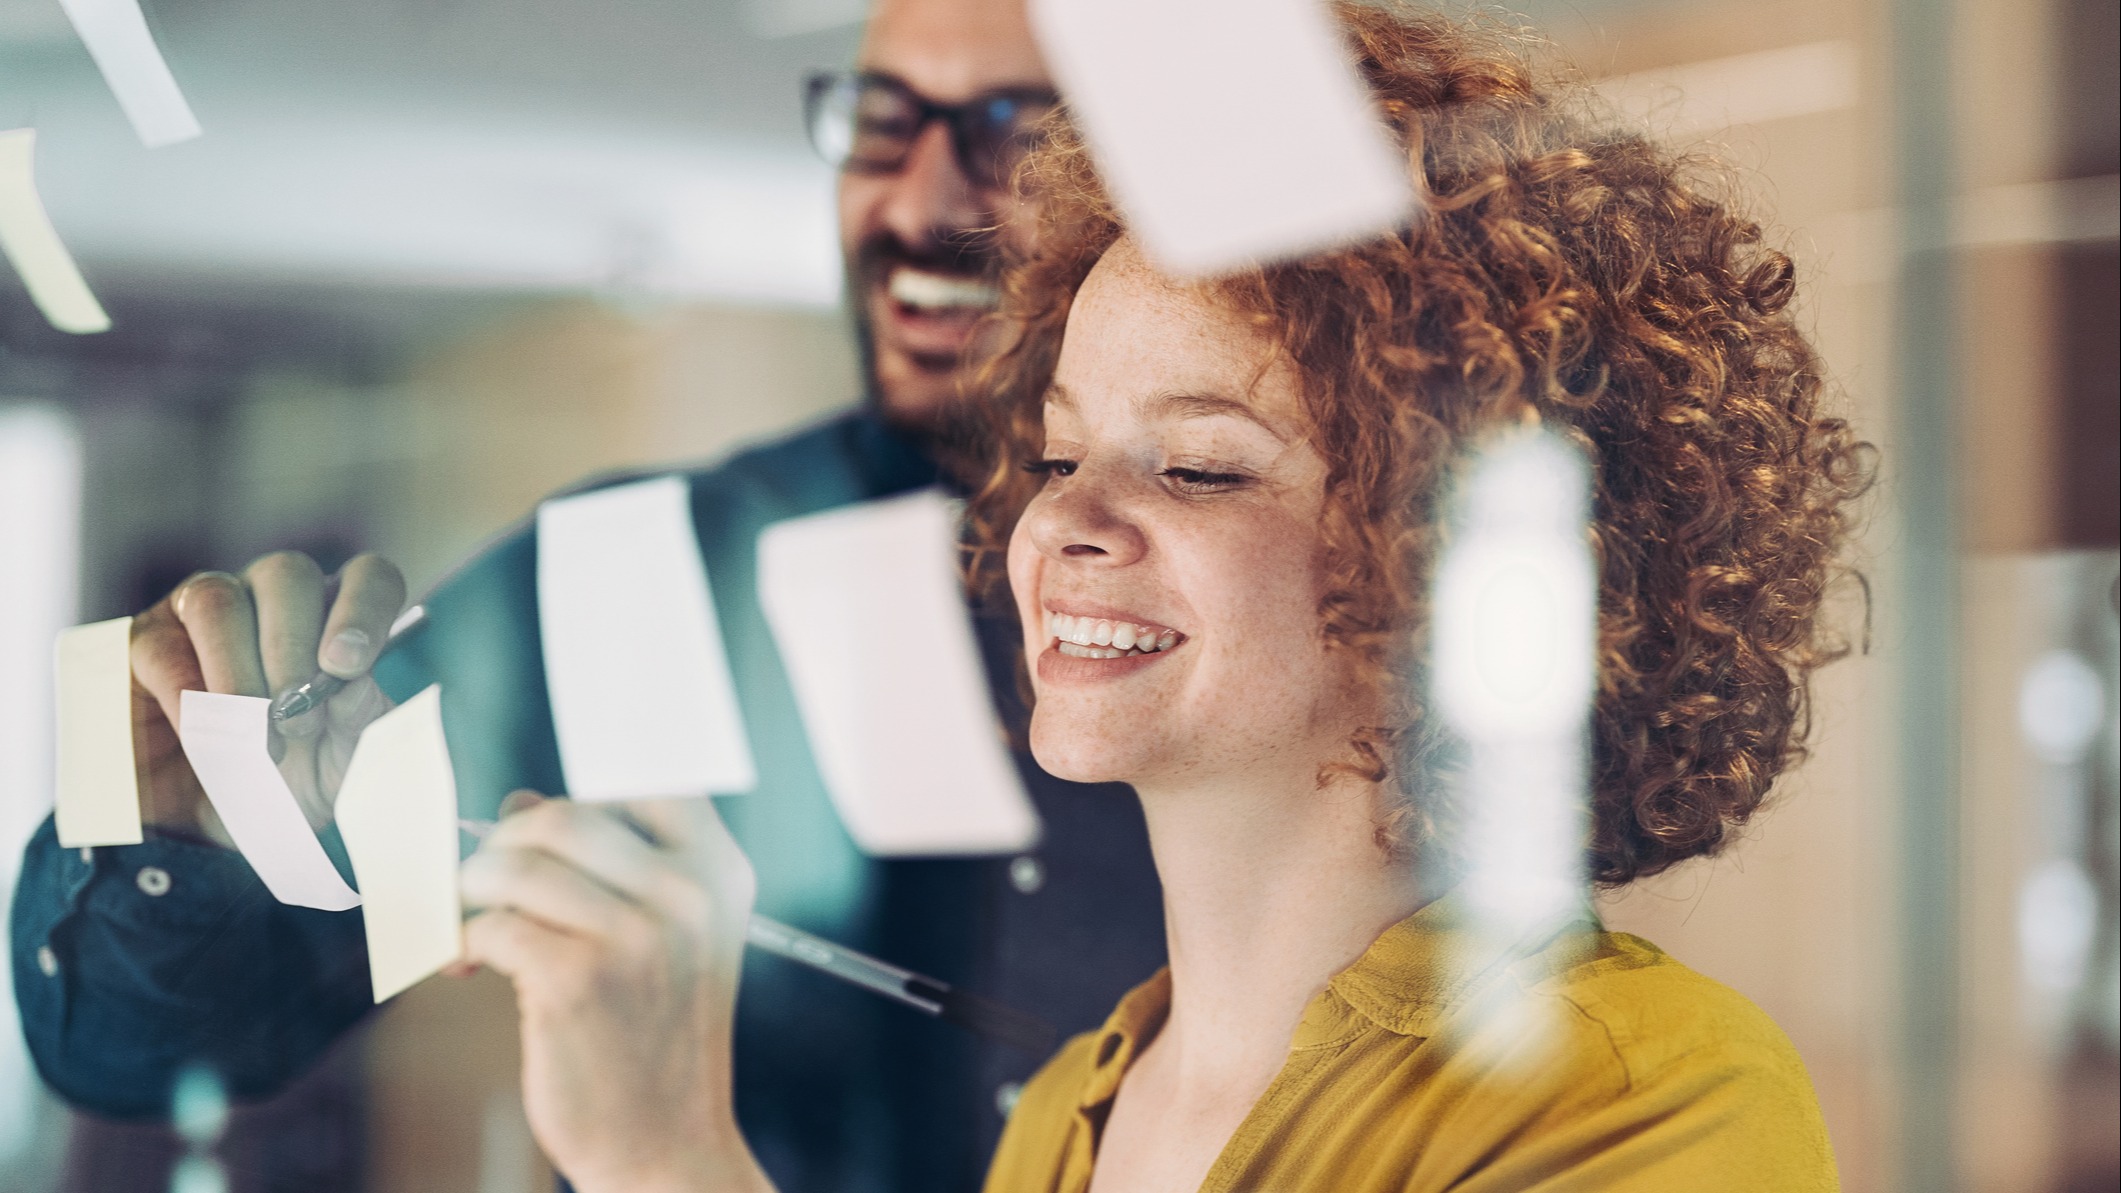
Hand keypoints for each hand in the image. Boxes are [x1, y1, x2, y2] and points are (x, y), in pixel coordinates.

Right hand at [130, 552, 405, 844]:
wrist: (222, 825)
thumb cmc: (299, 778)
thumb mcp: (344, 762)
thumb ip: (361, 722)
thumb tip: (353, 688)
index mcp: (338, 616)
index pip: (367, 577)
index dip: (362, 610)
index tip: (348, 667)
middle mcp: (274, 597)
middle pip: (286, 575)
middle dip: (292, 650)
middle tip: (297, 721)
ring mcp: (206, 609)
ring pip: (217, 600)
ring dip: (237, 670)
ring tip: (253, 735)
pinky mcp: (149, 640)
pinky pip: (163, 648)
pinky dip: (187, 697)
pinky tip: (205, 737)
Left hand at [459, 794, 770, 1192]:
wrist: (666, 1143)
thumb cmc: (654, 1036)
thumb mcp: (671, 939)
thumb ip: (612, 866)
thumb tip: (517, 805)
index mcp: (719, 874)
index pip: (647, 780)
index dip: (582, 787)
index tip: (540, 821)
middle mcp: (689, 894)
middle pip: (563, 814)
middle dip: (504, 844)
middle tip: (486, 882)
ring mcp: (637, 936)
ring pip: (516, 865)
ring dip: (472, 890)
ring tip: (471, 920)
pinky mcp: (578, 981)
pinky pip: (492, 926)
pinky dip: (462, 941)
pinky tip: (469, 966)